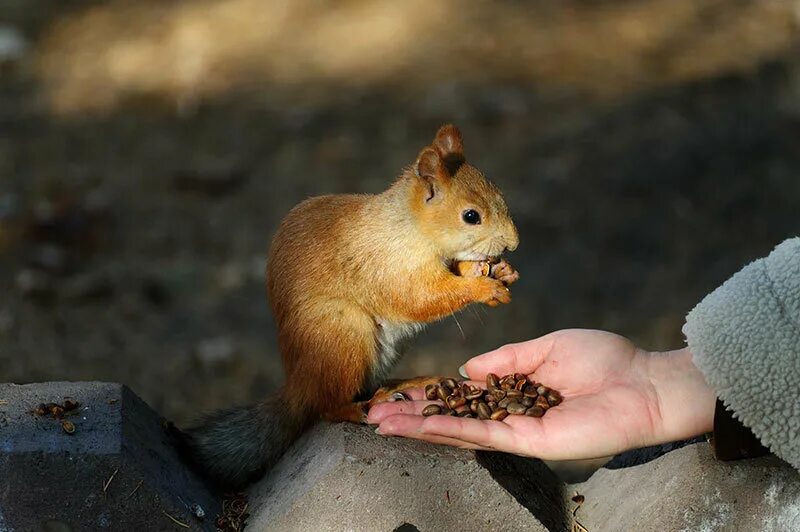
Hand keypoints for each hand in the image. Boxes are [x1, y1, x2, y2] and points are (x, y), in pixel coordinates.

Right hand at [368, 329, 715, 459]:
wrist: (642, 382)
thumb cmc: (603, 361)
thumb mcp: (544, 348)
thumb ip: (504, 360)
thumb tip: (466, 368)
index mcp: (514, 391)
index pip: (461, 396)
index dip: (430, 396)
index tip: (399, 394)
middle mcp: (510, 415)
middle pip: (452, 418)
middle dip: (412, 417)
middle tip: (375, 415)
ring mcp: (517, 431)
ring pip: (458, 431)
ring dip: (419, 428)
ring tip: (382, 423)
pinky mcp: (529, 442)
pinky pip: (482, 434)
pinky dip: (449, 430)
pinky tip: (420, 425)